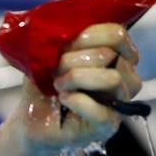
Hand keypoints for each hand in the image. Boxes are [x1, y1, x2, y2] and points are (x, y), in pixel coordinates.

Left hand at [13, 23, 142, 149]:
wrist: (31, 119)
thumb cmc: (43, 86)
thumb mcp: (49, 55)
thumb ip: (65, 39)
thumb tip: (69, 28)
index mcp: (116, 56)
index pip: (117, 34)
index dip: (88, 35)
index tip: (63, 45)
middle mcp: (124, 78)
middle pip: (111, 54)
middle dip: (74, 58)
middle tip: (54, 69)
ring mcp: (119, 103)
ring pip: (113, 79)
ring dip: (77, 78)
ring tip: (58, 85)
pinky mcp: (108, 126)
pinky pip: (101, 111)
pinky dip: (77, 101)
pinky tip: (63, 98)